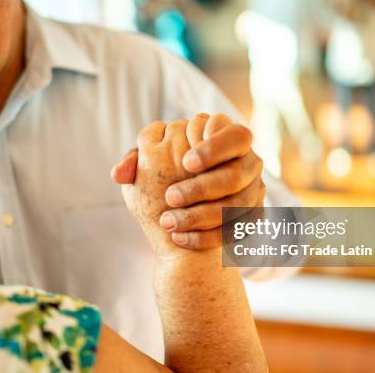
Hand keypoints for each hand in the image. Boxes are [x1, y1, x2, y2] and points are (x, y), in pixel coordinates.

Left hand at [114, 113, 265, 250]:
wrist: (185, 212)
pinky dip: (207, 238)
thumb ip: (134, 161)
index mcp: (229, 138)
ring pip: (236, 208)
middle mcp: (249, 162)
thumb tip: (119, 175)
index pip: (234, 136)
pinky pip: (237, 233)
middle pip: (234, 175)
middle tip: (171, 197)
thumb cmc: (166, 176)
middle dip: (201, 188)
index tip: (186, 163)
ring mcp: (255, 191)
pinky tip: (181, 239)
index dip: (212, 149)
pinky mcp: (254, 218)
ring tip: (168, 222)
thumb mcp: (149, 165)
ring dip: (199, 216)